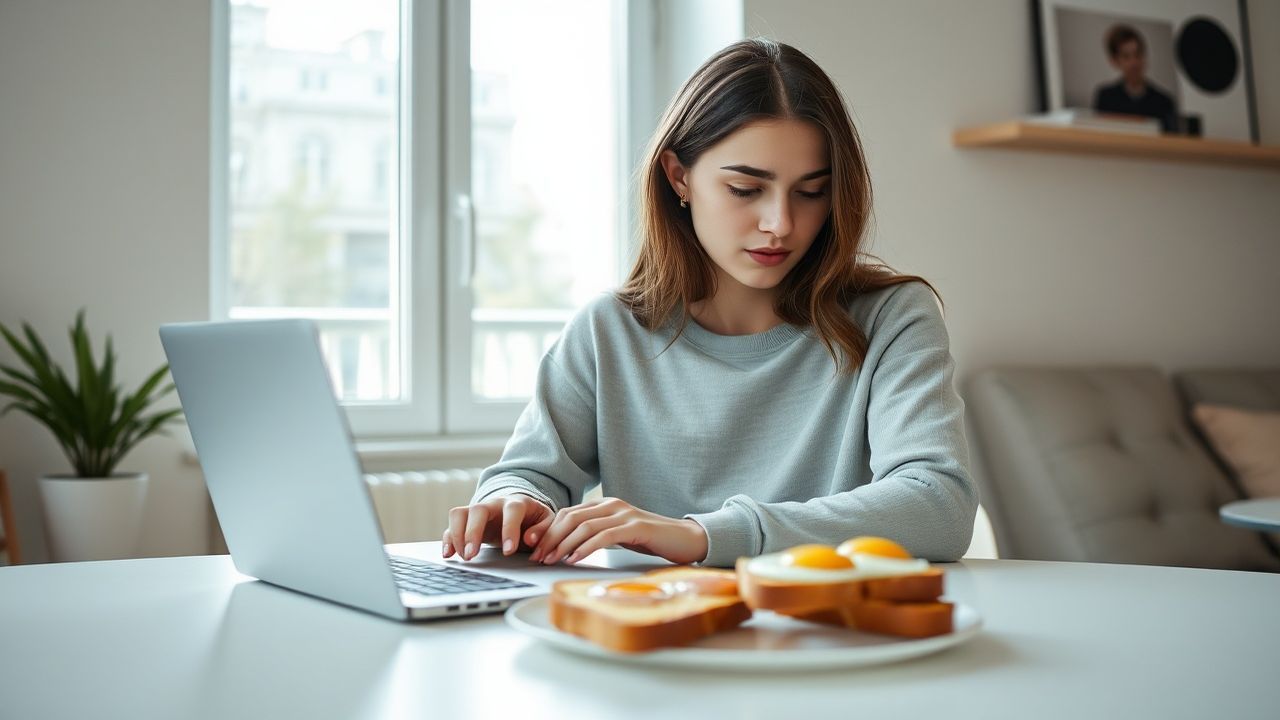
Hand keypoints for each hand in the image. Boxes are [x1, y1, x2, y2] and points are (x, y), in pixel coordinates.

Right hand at [442, 494, 554, 560]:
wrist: (520, 509)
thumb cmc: (533, 518)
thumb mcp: (546, 522)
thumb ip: (543, 530)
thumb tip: (530, 539)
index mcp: (517, 503)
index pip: (512, 510)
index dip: (510, 529)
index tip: (508, 551)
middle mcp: (494, 504)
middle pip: (478, 509)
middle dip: (473, 532)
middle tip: (472, 555)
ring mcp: (478, 511)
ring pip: (459, 513)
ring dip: (457, 535)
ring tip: (464, 556)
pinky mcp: (467, 520)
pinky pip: (452, 525)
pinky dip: (448, 539)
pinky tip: (448, 554)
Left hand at [530, 497, 708, 565]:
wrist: (686, 539)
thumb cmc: (651, 540)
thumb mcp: (619, 535)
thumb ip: (597, 535)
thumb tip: (567, 548)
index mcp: (605, 504)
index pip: (567, 513)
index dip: (547, 530)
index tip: (533, 547)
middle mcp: (612, 504)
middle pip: (571, 517)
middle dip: (550, 538)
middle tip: (538, 557)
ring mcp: (625, 514)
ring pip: (584, 526)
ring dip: (563, 544)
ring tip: (551, 560)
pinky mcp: (636, 527)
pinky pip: (604, 536)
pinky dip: (585, 548)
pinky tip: (575, 559)